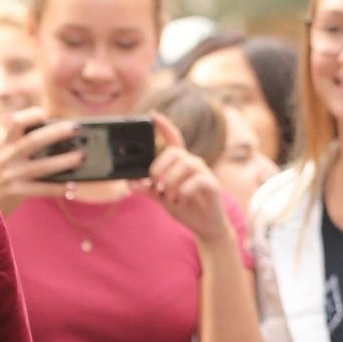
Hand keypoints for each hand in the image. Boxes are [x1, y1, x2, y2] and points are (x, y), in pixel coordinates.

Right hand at [0, 105, 84, 216]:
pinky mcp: (14, 193)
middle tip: (76, 128)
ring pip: (41, 166)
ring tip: (81, 157)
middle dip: (56, 133)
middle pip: (33, 141)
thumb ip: (20, 148)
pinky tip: (71, 187)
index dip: (30, 116)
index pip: (15, 123)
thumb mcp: (1, 159)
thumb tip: (55, 142)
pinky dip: (57, 188)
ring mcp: (10, 176)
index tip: (45, 113)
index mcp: (3, 146)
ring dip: (64, 161)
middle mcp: (5, 158)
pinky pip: (41, 189)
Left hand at [146, 112, 229, 245]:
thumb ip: (147, 190)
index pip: (173, 139)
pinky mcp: (212, 185)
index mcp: (180, 164)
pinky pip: (197, 180)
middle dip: (160, 167)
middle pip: (175, 151)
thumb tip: (130, 182)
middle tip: (156, 184)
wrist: (205, 226)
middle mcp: (193, 164)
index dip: (164, 126)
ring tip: (170, 198)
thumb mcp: (162, 199)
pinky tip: (182, 199)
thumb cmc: (186, 208)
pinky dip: (185, 190)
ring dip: (171, 183)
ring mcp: (204, 173)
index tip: (152, 115)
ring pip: (186, 164)